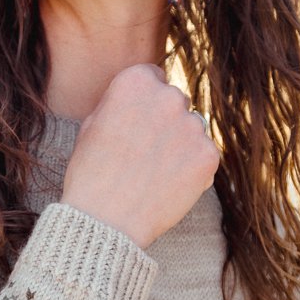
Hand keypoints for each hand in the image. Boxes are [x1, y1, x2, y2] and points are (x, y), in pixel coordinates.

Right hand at [59, 63, 219, 249]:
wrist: (104, 222)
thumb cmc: (90, 174)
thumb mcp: (91, 125)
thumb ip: (120, 103)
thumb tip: (140, 100)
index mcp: (135, 82)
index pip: (153, 77)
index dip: (143, 102)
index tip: (136, 123)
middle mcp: (168, 96)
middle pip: (175, 102)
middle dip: (165, 121)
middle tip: (145, 153)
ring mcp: (192, 126)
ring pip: (192, 128)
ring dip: (180, 144)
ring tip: (154, 173)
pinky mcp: (209, 155)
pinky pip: (205, 155)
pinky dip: (192, 169)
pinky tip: (169, 185)